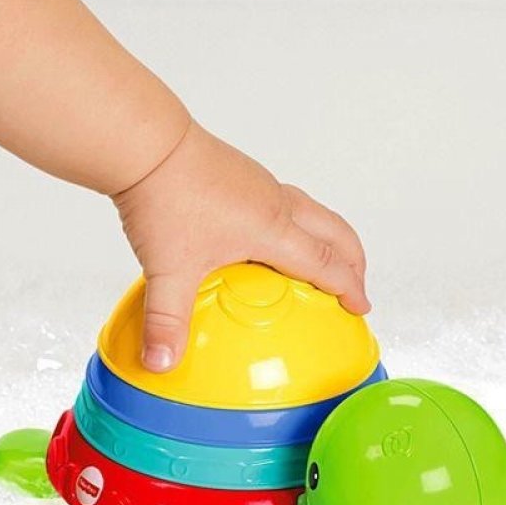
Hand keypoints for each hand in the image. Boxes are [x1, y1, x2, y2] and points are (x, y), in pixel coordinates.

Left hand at [113, 121, 371, 372]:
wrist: (144, 141)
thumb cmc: (163, 196)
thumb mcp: (167, 270)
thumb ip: (167, 321)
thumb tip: (161, 363)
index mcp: (271, 228)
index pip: (327, 264)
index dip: (349, 287)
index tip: (361, 307)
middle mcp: (274, 203)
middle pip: (335, 231)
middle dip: (353, 260)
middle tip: (357, 284)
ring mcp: (259, 184)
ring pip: (313, 212)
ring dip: (328, 238)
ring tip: (324, 260)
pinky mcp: (242, 174)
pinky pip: (285, 201)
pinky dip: (298, 223)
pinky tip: (270, 238)